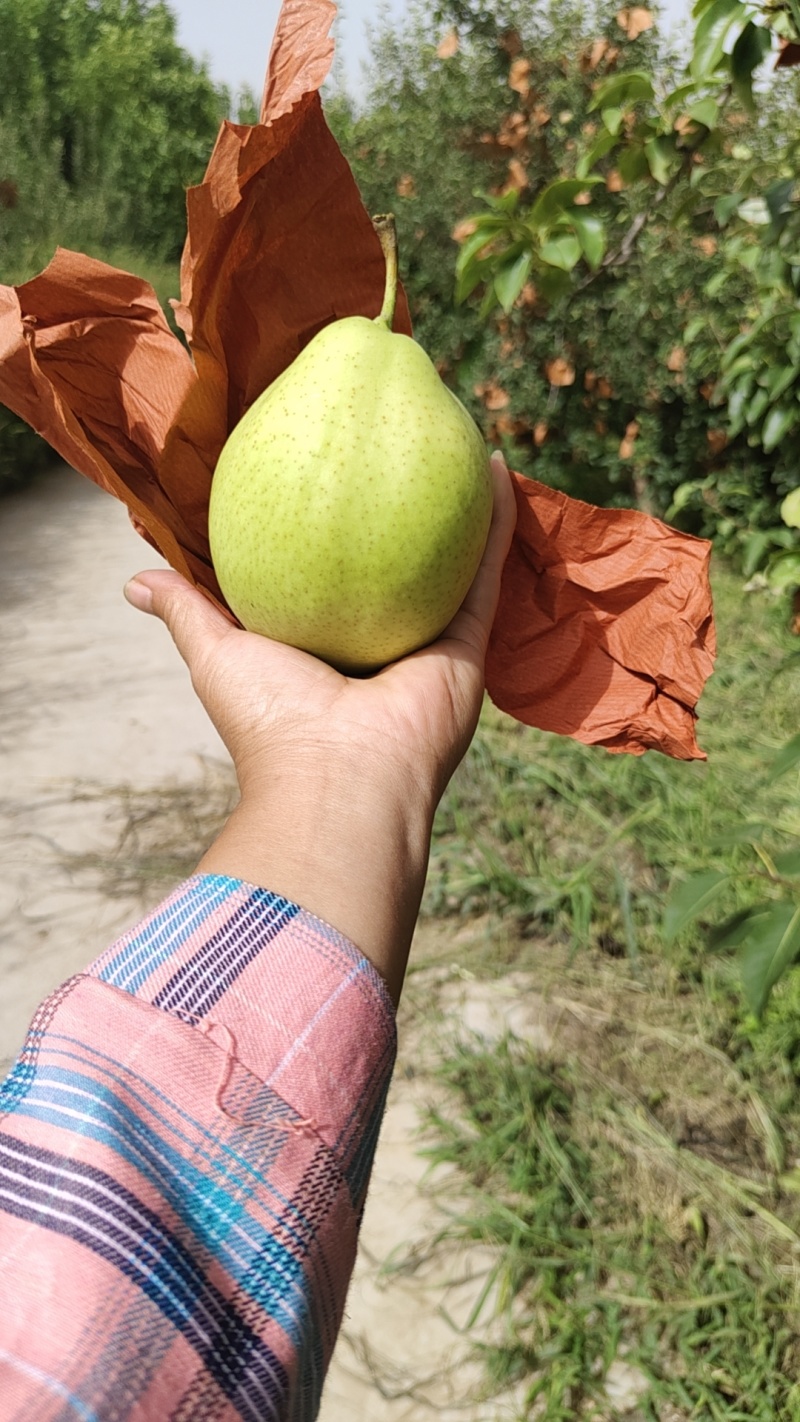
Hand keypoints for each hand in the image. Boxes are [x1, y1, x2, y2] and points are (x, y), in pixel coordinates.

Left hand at [124, 452, 515, 1002]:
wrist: (340, 781)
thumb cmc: (271, 721)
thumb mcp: (216, 655)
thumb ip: (186, 611)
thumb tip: (133, 582)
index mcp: (326, 649)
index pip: (328, 576)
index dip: (327, 526)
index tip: (323, 466)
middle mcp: (381, 644)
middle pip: (397, 565)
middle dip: (403, 511)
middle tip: (399, 442)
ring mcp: (430, 643)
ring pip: (454, 562)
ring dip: (465, 506)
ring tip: (461, 439)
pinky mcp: (469, 645)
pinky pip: (487, 573)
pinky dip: (498, 523)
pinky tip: (498, 467)